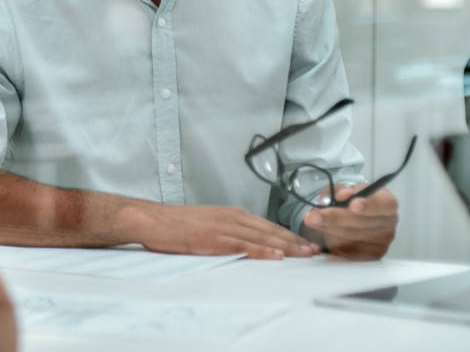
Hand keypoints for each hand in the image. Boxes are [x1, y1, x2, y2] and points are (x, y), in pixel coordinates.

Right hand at [129, 204, 319, 259]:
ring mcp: (225, 226)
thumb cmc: (177, 224)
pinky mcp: (215, 238)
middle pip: (271, 230)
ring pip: (263, 236)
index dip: (288, 235)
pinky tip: (276, 255)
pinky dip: (262, 249)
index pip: (267, 225)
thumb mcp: (209, 222)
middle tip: (315, 250)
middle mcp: (233, 216)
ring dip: (286, 246)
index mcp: (232, 213)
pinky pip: (244, 244)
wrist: (154, 219)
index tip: (305, 243)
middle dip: (295, 241)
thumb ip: (228, 230)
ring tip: (305, 254)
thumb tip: (245, 242)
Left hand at [302, 185, 398, 259]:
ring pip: (351, 238)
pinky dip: (332, 243)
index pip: (384, 204)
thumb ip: (341, 190)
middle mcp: (389, 223)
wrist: (355, 218)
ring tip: (312, 222)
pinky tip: (322, 235)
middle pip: (362, 223)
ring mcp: (382, 242)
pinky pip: (349, 251)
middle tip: (314, 216)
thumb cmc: (352, 200)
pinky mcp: (372, 256)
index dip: (368, 205)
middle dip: (334, 218)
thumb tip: (340, 197)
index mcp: (387, 203)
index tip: (352, 205)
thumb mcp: (346, 188)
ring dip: (328, 230)